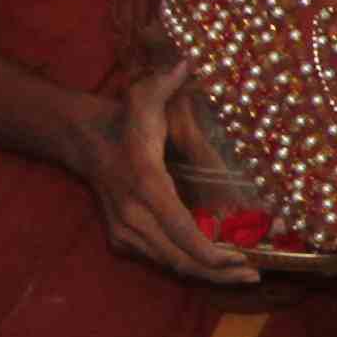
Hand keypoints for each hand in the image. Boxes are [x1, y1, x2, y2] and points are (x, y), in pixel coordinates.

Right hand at [91, 62, 259, 288]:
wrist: (84, 140)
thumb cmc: (124, 120)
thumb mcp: (144, 97)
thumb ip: (166, 82)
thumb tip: (189, 60)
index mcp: (146, 185)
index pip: (182, 231)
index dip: (212, 254)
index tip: (241, 261)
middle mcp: (133, 214)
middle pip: (180, 258)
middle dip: (218, 272)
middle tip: (252, 275)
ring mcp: (125, 230)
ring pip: (170, 264)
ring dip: (206, 273)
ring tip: (240, 273)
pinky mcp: (122, 238)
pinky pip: (159, 260)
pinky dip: (188, 265)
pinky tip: (215, 265)